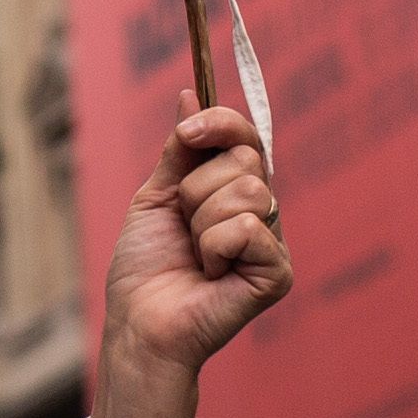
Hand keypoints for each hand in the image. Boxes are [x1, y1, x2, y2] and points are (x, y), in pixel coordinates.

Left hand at [92, 104, 287, 417]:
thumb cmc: (146, 267)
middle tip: (183, 227)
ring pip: (246, 191)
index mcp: (233, 189)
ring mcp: (272, 241)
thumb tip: (189, 95)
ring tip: (196, 255)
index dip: (221, 123)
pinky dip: (214, 248)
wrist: (139, 322)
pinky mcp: (278, 272)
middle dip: (195, 190)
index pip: (246, 135)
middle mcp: (260, 210)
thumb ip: (181, 150)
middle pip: (245, 158)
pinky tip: (211, 273)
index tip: (187, 133)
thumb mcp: (156, 196)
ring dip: (201, 222)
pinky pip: (247, 228)